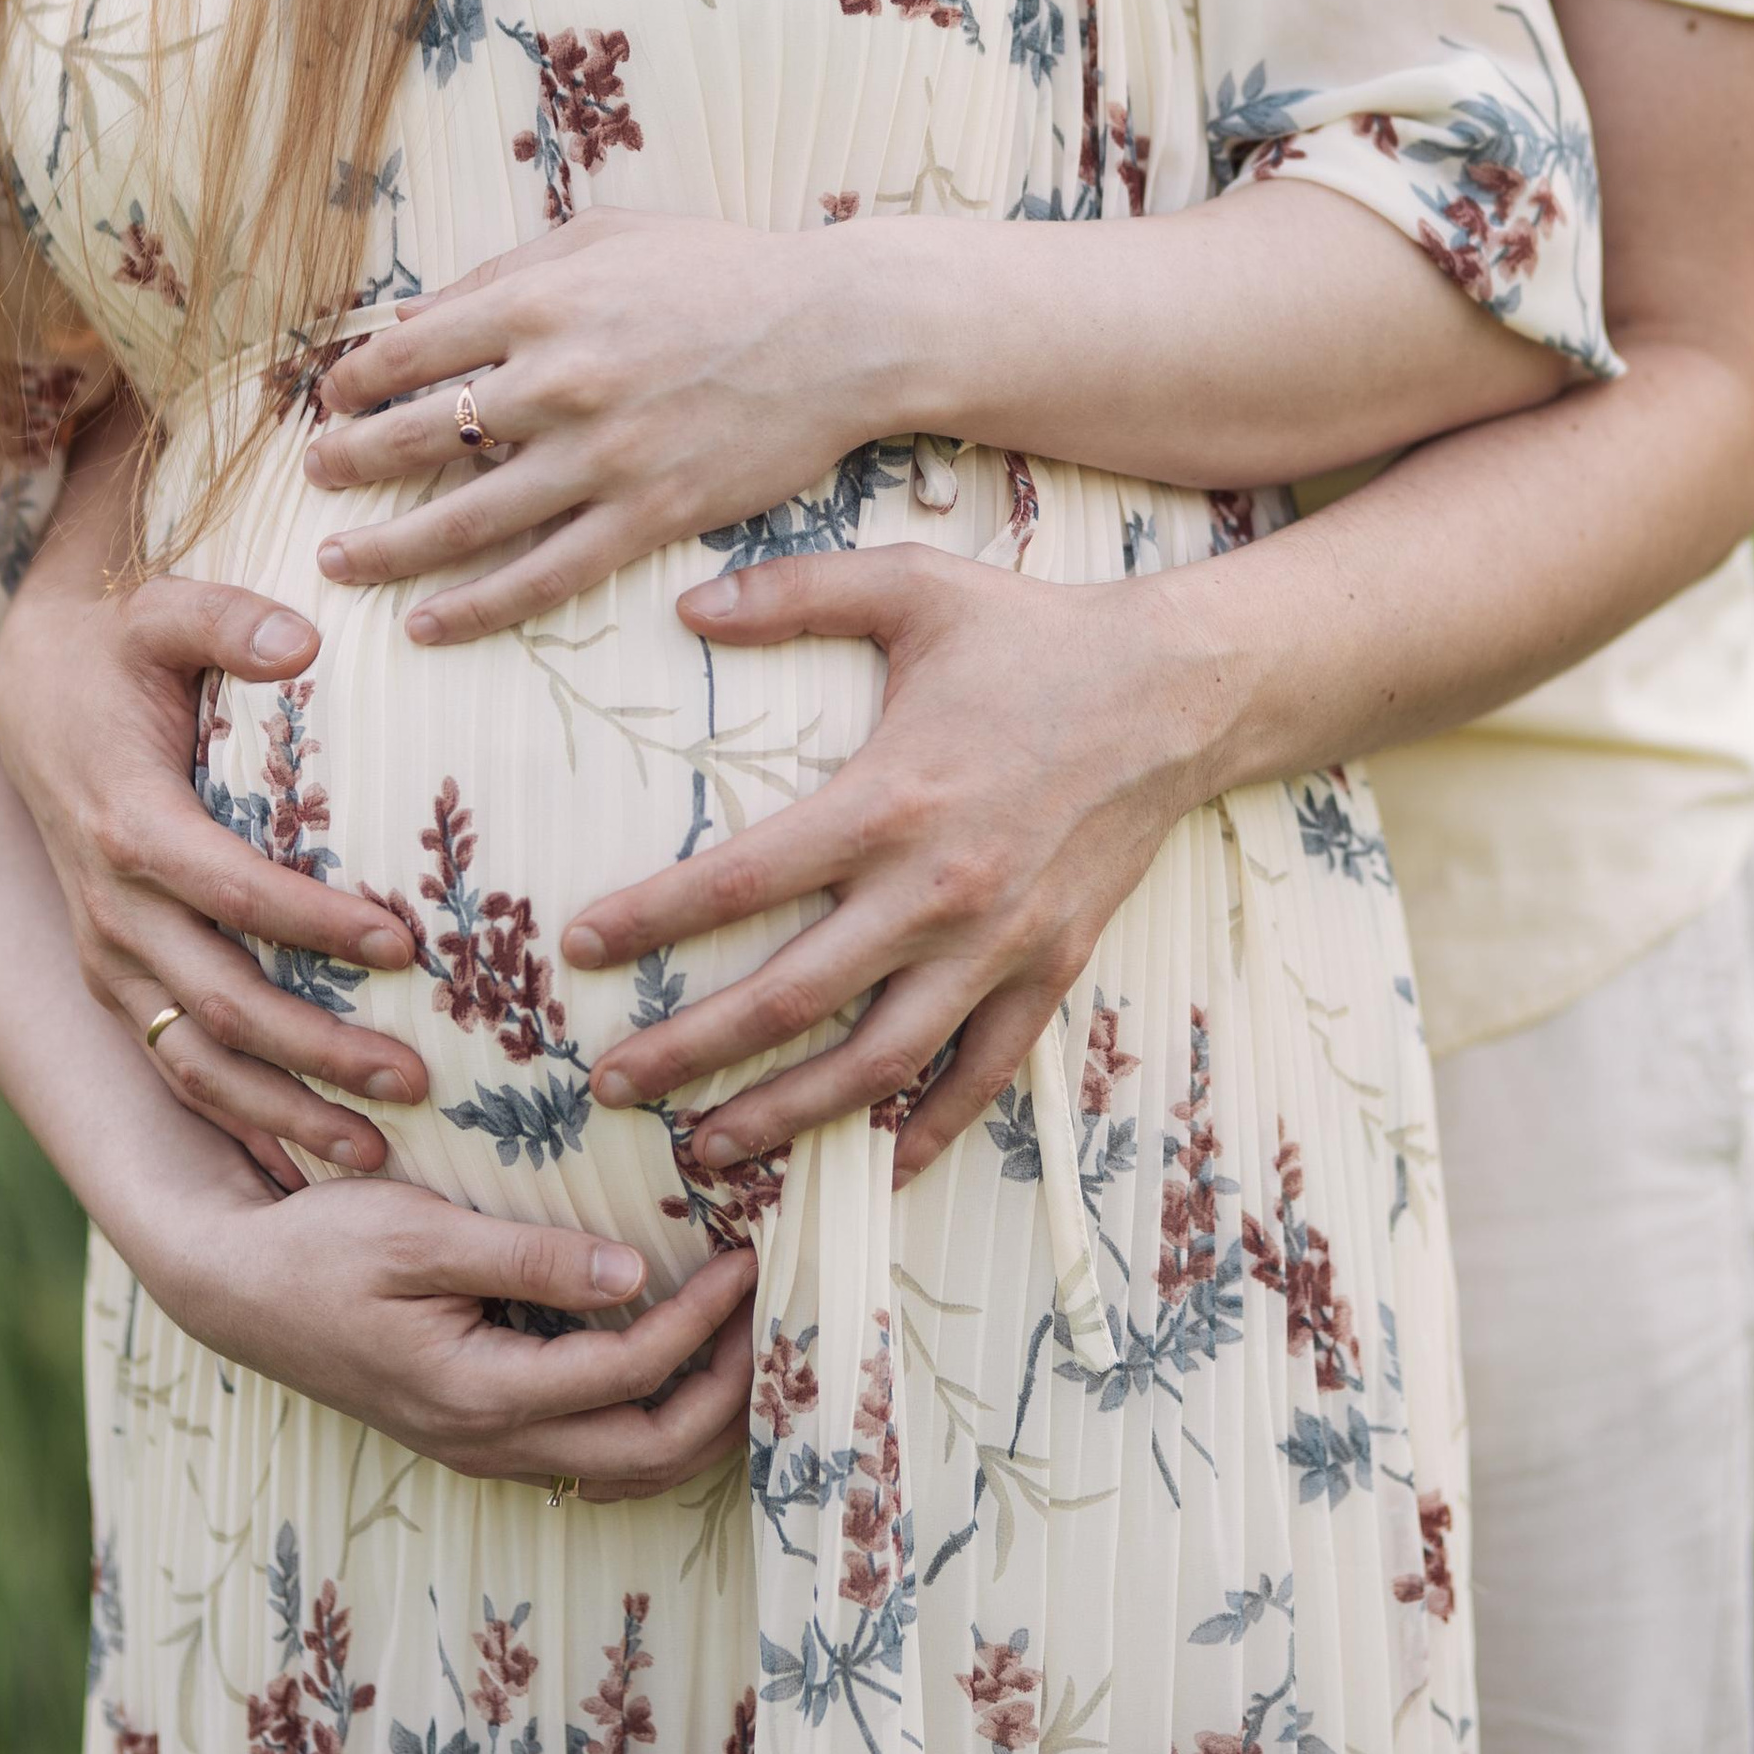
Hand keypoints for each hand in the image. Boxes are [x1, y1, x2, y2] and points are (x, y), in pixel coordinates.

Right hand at [0, 557, 429, 1177]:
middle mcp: (110, 908)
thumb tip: (302, 640)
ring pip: (191, 1059)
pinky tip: (305, 1165)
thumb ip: (231, 620)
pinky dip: (236, 1121)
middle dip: (316, 1049)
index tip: (404, 945)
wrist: (29, 686)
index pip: (234, 892)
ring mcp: (107, 954)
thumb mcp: (163, 610)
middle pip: (218, 1001)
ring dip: (281, 1109)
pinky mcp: (116, 976)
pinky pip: (173, 1065)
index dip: (316, 924)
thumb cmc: (117, 644)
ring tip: (375, 1151)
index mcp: (128, 824)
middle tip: (413, 1077)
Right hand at [142, 1174, 758, 1501]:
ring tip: (748, 1343)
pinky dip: (651, 1416)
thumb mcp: (420, 1233)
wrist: (235, 1289)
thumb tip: (633, 1273)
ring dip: (699, 1415)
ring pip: (625, 1465)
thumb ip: (528, 1257)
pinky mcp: (477, 1431)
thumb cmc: (320, 1246)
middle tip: (774, 1315)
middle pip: (648, 1451)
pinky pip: (590, 1450)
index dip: (704, 1321)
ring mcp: (483, 1446)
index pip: (630, 1372)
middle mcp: (490, 1439)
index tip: (747, 1258)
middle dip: (730, 1394)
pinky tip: (677, 1360)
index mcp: (479, 1391)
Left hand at [307, 210, 895, 641]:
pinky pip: (545, 575)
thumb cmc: (720, 270)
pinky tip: (428, 624)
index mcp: (541, 302)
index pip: (408, 351)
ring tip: (339, 562)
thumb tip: (409, 316)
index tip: (333, 402)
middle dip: (350, 462)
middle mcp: (560, 380)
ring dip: (388, 547)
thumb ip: (504, 274)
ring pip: (466, 518)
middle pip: (419, 436)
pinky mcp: (649, 515)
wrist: (838, 330)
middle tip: (317, 477)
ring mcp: (604, 456)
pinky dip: (477, 606)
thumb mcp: (605, 237)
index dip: (354, 382)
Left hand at [559, 549, 1235, 1181]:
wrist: (1178, 693)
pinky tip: (873, 1166)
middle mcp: (936, 891)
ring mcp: (998, 943)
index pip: (739, 881)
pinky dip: (927, 1130)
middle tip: (610, 1084)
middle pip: (790, 1001)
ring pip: (875, 1062)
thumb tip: (685, 604)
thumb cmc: (1035, 634)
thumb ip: (795, 592)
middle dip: (689, 1050)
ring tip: (709, 1147)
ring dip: (784, 1115)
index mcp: (888, 801)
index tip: (575, 950)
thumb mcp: (912, 588)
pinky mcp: (1050, 969)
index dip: (650, 921)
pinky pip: (981, 1073)